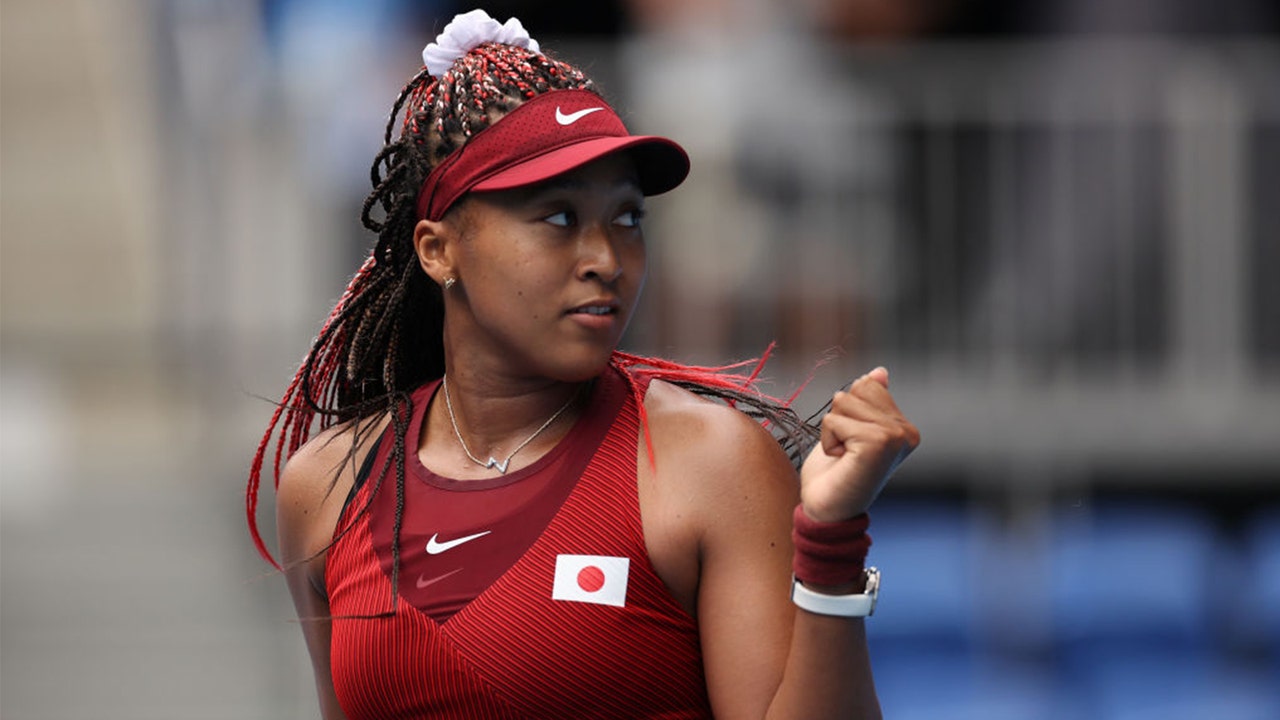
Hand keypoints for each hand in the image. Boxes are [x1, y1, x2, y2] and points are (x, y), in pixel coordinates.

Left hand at [799, 367, 919, 521]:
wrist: (828, 511)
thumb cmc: (836, 472)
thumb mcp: (850, 429)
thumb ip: (868, 402)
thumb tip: (879, 372)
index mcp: (905, 427)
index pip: (867, 385)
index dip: (847, 411)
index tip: (853, 443)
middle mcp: (907, 431)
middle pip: (856, 389)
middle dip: (840, 417)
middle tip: (846, 451)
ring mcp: (895, 436)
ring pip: (843, 401)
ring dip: (832, 430)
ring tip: (844, 456)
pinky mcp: (878, 443)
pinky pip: (834, 420)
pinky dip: (828, 441)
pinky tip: (841, 462)